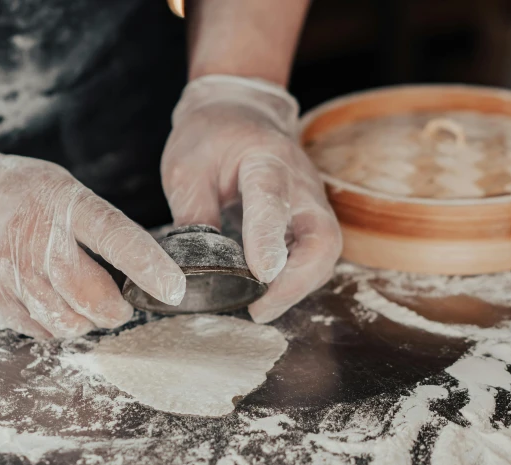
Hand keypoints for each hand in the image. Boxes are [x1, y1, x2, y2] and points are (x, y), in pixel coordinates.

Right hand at [0, 139, 185, 337]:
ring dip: (88, 321)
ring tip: (87, 305)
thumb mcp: (60, 187)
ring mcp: (12, 275)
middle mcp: (38, 242)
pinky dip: (57, 326)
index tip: (175, 289)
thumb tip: (139, 263)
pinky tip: (55, 306)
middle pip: (93, 296)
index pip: (117, 238)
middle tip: (123, 306)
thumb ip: (96, 223)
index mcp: (64, 205)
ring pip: (68, 321)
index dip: (149, 267)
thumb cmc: (14, 191)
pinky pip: (39, 330)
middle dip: (117, 310)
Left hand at [161, 75, 341, 322]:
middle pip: (322, 237)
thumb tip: (195, 267)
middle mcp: (300, 183)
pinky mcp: (310, 217)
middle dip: (299, 280)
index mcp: (265, 158)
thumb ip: (193, 213)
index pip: (272, 200)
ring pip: (325, 251)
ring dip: (299, 285)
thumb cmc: (211, 136)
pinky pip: (316, 254)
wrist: (240, 110)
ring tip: (261, 307)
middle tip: (262, 307)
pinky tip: (269, 294)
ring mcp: (312, 201)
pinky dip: (298, 279)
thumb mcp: (186, 167)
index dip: (268, 239)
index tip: (261, 273)